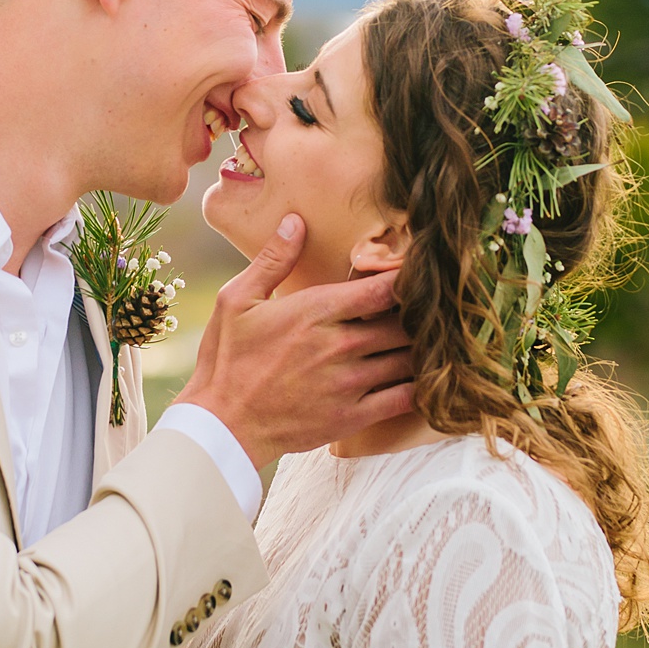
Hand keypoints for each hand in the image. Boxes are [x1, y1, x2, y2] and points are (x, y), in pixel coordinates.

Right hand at [170, 217, 415, 469]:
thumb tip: (296, 221)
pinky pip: (404, 399)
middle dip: (418, 315)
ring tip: (427, 340)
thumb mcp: (236, 300)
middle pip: (405, 323)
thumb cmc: (226, 359)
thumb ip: (273, 260)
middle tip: (426, 310)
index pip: (383, 288)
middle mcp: (339, 346)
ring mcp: (349, 384)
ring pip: (410, 359)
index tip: (413, 276)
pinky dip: (421, 386)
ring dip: (422, 348)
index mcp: (315, 311)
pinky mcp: (353, 418)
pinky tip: (421, 377)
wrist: (221, 426)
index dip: (406, 280)